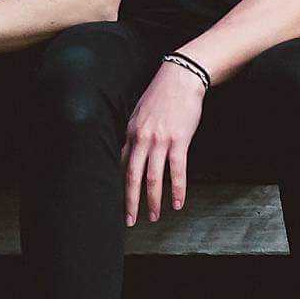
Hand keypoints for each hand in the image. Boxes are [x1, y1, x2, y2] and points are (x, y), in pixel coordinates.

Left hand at [123, 62, 206, 225]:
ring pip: (153, 178)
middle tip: (130, 220)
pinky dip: (177, 190)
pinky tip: (177, 203)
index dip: (119, 185)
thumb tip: (132, 150)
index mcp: (131, 132)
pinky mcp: (179, 141)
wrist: (181, 78)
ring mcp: (160, 141)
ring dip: (153, 200)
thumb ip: (136, 132)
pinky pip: (177, 171)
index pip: (121, 164)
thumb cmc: (163, 94)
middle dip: (130, 201)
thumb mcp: (140, 113)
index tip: (118, 200)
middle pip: (132, 176)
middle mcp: (142, 139)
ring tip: (154, 216)